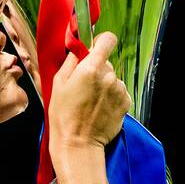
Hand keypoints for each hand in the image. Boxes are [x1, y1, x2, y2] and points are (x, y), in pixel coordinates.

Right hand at [48, 31, 130, 152]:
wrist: (78, 144)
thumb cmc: (64, 116)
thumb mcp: (58, 84)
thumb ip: (71, 61)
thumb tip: (78, 48)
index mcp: (91, 68)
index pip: (107, 40)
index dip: (100, 43)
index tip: (93, 50)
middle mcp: (109, 76)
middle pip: (106, 63)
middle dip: (96, 70)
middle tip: (83, 87)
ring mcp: (120, 89)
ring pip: (112, 78)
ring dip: (104, 86)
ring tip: (90, 102)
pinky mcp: (126, 102)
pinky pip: (119, 92)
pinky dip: (111, 97)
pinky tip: (99, 109)